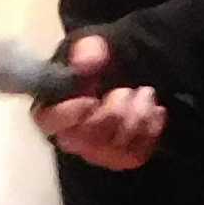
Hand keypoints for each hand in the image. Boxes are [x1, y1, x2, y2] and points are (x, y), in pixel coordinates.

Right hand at [32, 34, 171, 173]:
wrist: (125, 75)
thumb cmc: (100, 63)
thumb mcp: (93, 45)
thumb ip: (88, 50)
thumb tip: (87, 62)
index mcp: (52, 108)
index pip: (49, 122)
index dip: (69, 114)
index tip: (91, 99)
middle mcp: (70, 138)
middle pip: (88, 139)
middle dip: (114, 112)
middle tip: (126, 91)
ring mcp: (97, 153)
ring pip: (116, 149)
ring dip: (137, 117)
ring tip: (145, 94)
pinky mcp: (122, 159)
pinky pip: (138, 154)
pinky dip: (151, 128)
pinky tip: (155, 110)